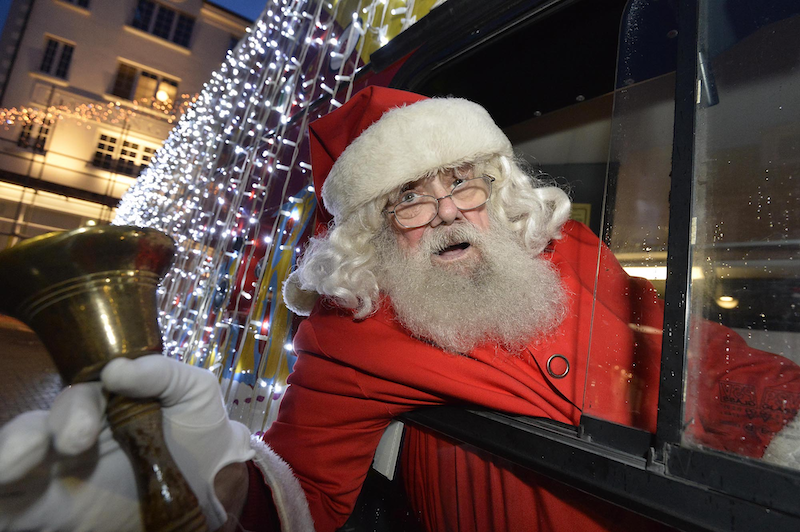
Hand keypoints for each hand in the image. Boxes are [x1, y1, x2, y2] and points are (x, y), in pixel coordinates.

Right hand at [0, 355, 253, 530]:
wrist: (212, 483)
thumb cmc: (200, 427)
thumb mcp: (193, 390)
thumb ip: (161, 372)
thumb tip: (116, 369)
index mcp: (102, 401)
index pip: (75, 395)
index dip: (76, 405)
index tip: (88, 427)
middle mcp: (73, 432)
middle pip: (36, 427)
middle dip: (34, 432)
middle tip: (72, 443)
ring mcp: (58, 471)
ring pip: (14, 460)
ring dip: (8, 456)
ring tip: (15, 461)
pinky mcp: (52, 509)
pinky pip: (10, 506)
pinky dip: (1, 501)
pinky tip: (3, 493)